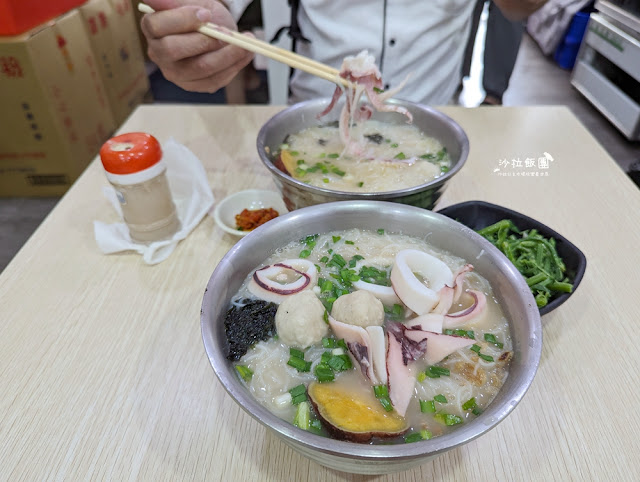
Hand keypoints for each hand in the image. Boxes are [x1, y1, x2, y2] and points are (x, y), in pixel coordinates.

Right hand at [140, 0, 254, 92]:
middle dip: (204, 40)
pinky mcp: (193, 85)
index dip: (182, 20)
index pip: (156, 26)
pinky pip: (214, 80)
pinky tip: (245, 54)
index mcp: (151, 27)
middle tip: (227, 33)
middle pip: (173, 50)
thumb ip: (176, 0)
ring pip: (200, 68)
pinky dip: (234, 66)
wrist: (216, 30)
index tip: (206, 14)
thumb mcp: (193, 0)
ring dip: (227, 55)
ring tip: (246, 43)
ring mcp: (175, 73)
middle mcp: (158, 53)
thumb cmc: (202, 13)